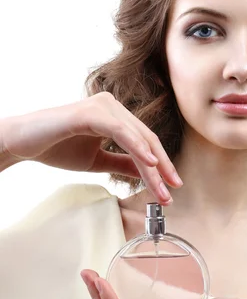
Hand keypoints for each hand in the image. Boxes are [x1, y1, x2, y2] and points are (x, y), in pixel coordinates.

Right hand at [0, 92, 182, 204]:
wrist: (23, 143)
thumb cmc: (57, 148)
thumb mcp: (98, 161)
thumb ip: (123, 164)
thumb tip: (148, 173)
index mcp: (116, 116)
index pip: (146, 141)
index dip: (161, 165)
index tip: (171, 187)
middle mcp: (113, 106)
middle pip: (147, 139)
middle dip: (162, 168)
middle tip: (171, 192)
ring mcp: (104, 106)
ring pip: (137, 138)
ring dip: (152, 165)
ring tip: (162, 187)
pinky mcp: (92, 112)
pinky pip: (121, 131)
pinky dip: (137, 147)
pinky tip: (149, 164)